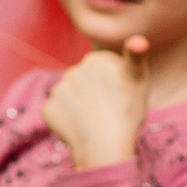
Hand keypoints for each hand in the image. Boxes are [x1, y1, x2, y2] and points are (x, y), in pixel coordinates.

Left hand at [40, 35, 149, 169]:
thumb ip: (136, 56)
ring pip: (71, 97)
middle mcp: (73, 71)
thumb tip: (138, 40)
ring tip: (95, 120)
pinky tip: (81, 127)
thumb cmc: (127, 113)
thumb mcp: (138, 81)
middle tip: (109, 109)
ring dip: (80, 105)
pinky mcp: (48, 110)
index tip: (121, 93)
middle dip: (95, 91)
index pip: (104, 66)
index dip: (115, 81)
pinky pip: (59, 113)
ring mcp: (58, 91)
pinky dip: (68, 120)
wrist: (104, 146)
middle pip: (85, 80)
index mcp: (95, 60)